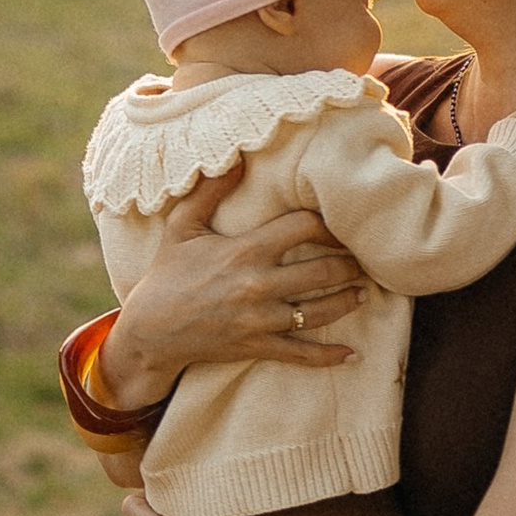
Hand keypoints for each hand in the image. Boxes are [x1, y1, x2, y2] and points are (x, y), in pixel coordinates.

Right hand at [98, 162, 370, 414]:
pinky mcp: (258, 346)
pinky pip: (301, 353)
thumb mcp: (182, 227)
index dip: (329, 223)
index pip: (304, 227)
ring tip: (364, 292)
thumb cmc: (166, 275)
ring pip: (320, 311)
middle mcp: (259, 284)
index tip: (342, 223)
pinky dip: (328, 356)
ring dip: (348, 301)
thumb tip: (236, 159)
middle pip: (323, 270)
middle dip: (349, 263)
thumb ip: (209, 191)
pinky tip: (351, 354)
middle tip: (365, 259)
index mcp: (246, 250)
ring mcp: (260, 319)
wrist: (149, 331)